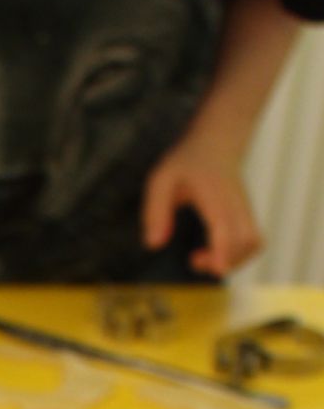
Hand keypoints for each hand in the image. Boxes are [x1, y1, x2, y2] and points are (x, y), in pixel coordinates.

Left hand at [141, 141, 262, 275]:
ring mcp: (245, 209)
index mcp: (215, 195)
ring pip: (255, 243)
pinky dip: (238, 255)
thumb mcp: (161, 180)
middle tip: (194, 259)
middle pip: (247, 241)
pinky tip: (214, 250)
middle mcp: (236, 203)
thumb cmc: (186, 162)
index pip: (227, 228)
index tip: (211, 267)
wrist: (216, 141)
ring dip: (233, 261)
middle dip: (224, 262)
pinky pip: (254, 241)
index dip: (223, 252)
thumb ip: (155, 211)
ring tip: (203, 258)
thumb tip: (154, 245)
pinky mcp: (247, 214)